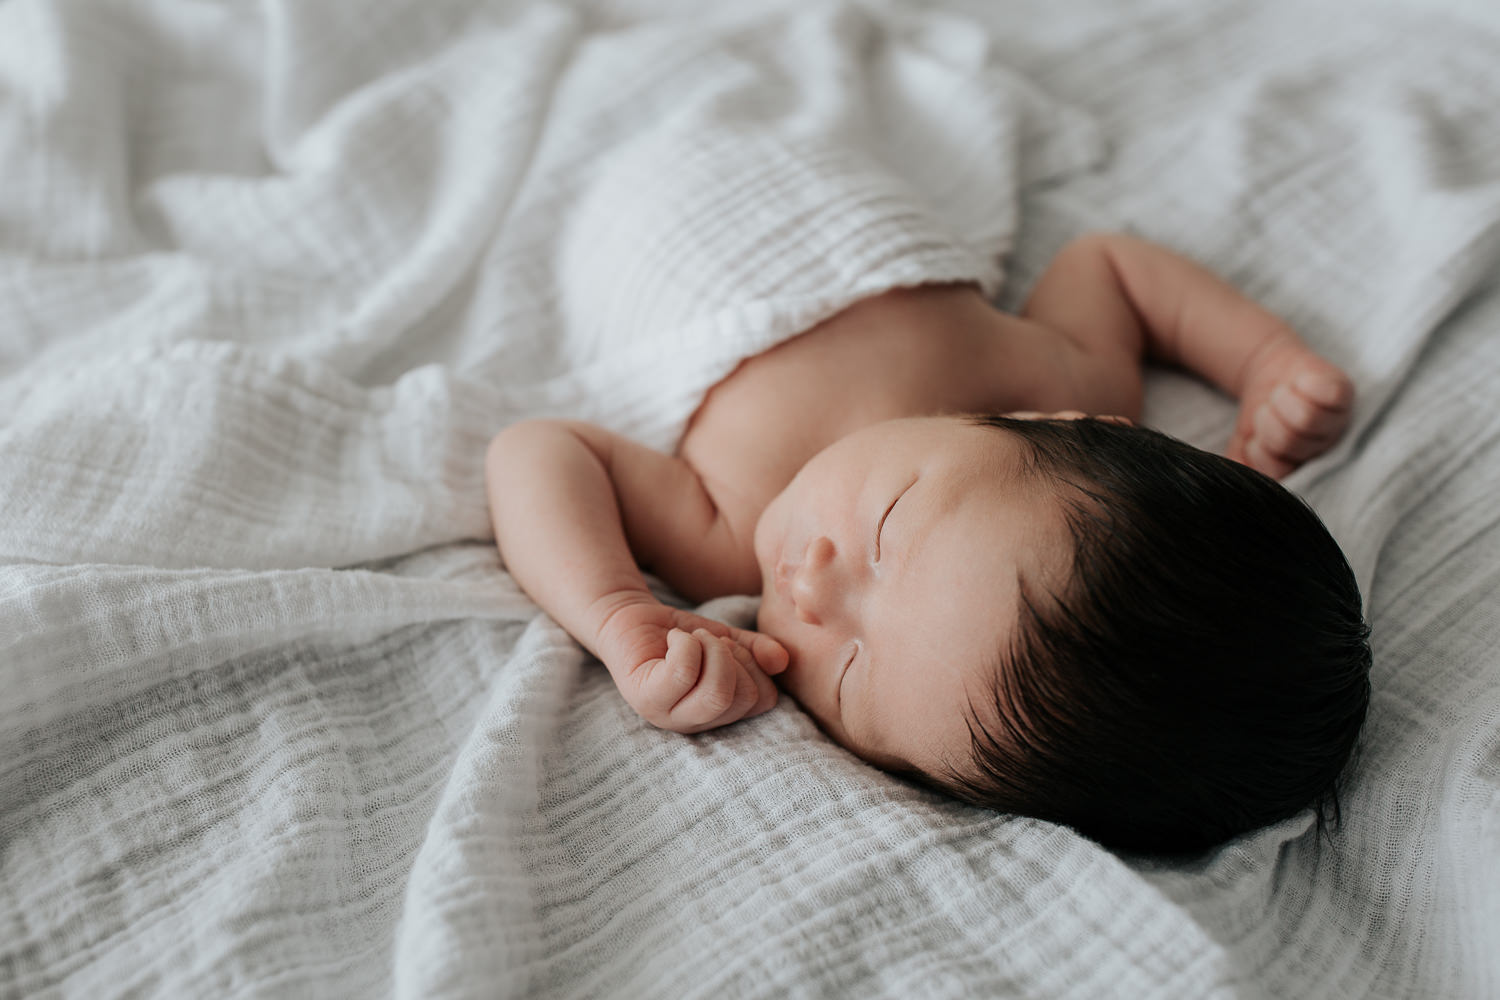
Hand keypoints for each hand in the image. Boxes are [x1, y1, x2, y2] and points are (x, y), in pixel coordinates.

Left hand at [593, 597, 789, 732]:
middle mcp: (693, 724)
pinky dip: (686, 644)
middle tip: (708, 641)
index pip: (763, 700)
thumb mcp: (727, 639)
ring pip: (716, 692)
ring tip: (692, 639)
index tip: (728, 646)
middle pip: (740, 698)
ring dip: (710, 649)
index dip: (754, 663)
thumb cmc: (680, 635)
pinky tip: (674, 638)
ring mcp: (666, 716)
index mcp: (718, 715)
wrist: (629, 617)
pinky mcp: (643, 697)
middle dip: (732, 654)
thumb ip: (757, 650)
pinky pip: (683, 672)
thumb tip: (781, 661)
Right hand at [1227, 340, 1353, 478]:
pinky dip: (1305, 384)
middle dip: (1266, 420)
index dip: (1258, 450)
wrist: (1271, 375)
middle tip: (1266, 410)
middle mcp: (1320, 449)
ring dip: (1282, 399)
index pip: (1277, 470)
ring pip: (1306, 417)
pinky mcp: (1344, 394)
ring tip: (1280, 395)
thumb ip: (1239, 463)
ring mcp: (1336, 422)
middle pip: (1288, 440)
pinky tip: (1299, 383)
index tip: (1254, 436)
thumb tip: (1234, 475)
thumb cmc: (1261, 413)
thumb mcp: (1243, 440)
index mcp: (1295, 466)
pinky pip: (1327, 393)